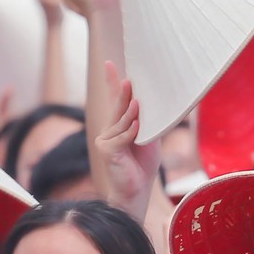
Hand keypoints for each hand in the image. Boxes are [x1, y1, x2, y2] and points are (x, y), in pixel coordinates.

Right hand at [90, 60, 158, 213]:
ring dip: (130, 113)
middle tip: (128, 80)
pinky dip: (130, 132)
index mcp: (119, 124)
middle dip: (123, 93)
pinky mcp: (105, 150)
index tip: (109, 64)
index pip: (115, 100)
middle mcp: (109, 129)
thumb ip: (147, 121)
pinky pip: (120, 137)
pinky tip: (136, 128)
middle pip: (117, 107)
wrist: (137, 190)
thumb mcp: (149, 137)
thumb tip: (148, 103)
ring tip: (138, 102)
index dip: (112, 82)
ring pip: (120, 121)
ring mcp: (105, 139)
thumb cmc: (143, 164)